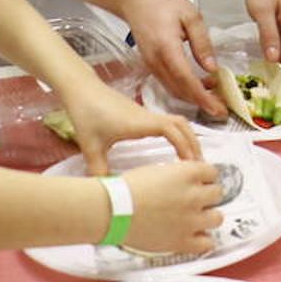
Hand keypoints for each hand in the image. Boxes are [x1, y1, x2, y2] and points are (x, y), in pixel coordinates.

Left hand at [62, 80, 200, 174]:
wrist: (82, 89)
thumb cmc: (87, 114)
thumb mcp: (90, 146)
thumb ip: (98, 170)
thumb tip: (107, 192)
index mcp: (140, 123)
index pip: (172, 130)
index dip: (184, 146)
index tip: (190, 165)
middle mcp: (148, 117)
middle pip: (182, 124)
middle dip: (193, 143)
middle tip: (198, 165)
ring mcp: (146, 114)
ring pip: (176, 122)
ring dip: (187, 137)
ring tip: (190, 159)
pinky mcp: (141, 114)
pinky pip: (167, 123)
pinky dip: (176, 135)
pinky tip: (172, 149)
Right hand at [117, 0, 223, 117]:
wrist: (135, 0)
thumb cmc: (163, 3)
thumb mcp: (191, 15)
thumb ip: (202, 42)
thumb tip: (212, 68)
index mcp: (166, 48)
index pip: (186, 80)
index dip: (203, 97)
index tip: (218, 109)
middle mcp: (156, 61)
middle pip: (179, 90)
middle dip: (201, 103)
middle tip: (221, 110)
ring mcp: (151, 65)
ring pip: (173, 90)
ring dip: (193, 97)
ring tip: (215, 98)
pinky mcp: (151, 65)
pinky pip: (168, 83)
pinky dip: (184, 89)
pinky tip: (200, 84)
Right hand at [120, 160, 222, 254]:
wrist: (113, 210)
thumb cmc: (127, 189)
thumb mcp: (157, 170)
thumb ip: (177, 174)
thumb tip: (184, 178)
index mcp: (188, 173)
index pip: (212, 172)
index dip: (205, 177)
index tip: (200, 181)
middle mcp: (194, 195)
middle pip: (218, 193)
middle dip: (208, 195)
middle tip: (197, 199)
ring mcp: (190, 219)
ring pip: (217, 217)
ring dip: (209, 216)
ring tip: (198, 217)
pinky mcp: (183, 240)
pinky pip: (207, 243)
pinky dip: (204, 240)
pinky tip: (196, 236)